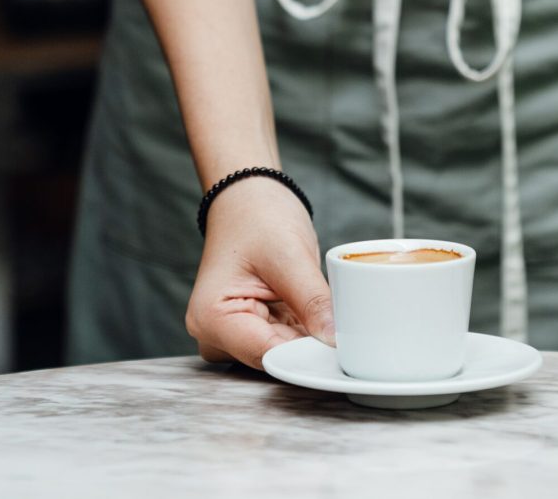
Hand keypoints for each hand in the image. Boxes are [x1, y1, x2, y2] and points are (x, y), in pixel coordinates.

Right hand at [185, 176, 334, 369]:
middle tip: (346, 329)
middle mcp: (214, 334)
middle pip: (274, 359)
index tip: (343, 350)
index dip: (307, 356)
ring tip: (327, 309)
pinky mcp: (250, 329)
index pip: (267, 355)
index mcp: (211, 318)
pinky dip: (304, 330)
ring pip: (283, 353)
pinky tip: (316, 310)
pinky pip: (284, 341)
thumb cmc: (258, 216)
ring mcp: (231, 334)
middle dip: (310, 347)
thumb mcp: (289, 256)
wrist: (249, 197)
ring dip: (308, 338)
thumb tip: (334, 341)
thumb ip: (312, 301)